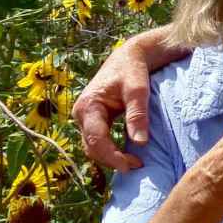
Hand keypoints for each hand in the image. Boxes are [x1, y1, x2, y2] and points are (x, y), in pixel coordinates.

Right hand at [72, 37, 154, 171]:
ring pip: (93, 146)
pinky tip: (127, 155)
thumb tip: (140, 143)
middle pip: (92, 147)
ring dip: (110, 157)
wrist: (129, 57)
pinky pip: (97, 141)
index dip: (112, 156)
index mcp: (88, 106)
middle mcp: (81, 113)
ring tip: (134, 163)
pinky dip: (110, 150)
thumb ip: (137, 114)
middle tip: (137, 166)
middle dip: (112, 160)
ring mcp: (85, 118)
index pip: (97, 140)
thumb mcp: (138, 90)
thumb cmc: (133, 70)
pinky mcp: (93, 120)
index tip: (132, 165)